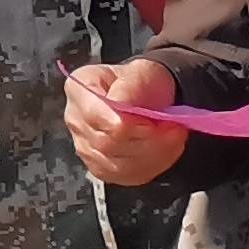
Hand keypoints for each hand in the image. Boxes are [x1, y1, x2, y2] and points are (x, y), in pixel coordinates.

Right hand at [67, 59, 188, 187]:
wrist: (150, 97)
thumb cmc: (143, 82)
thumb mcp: (141, 73)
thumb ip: (129, 87)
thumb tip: (120, 104)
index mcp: (79, 89)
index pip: (97, 116)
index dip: (129, 123)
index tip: (154, 119)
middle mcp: (75, 119)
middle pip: (108, 144)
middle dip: (147, 139)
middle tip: (172, 128)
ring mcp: (84, 146)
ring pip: (118, 164)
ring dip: (153, 154)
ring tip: (171, 137)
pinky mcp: (99, 166)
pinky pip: (125, 175)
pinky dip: (150, 165)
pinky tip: (161, 150)